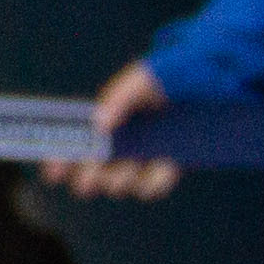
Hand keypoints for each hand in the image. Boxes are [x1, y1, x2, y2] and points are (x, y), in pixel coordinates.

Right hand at [50, 59, 179, 200]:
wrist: (212, 86)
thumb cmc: (170, 77)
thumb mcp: (141, 81)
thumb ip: (119, 99)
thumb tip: (99, 123)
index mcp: (106, 118)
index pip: (76, 140)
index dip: (61, 158)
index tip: (51, 174)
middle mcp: (121, 141)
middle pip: (94, 168)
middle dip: (87, 178)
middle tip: (85, 185)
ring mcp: (143, 155)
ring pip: (122, 181)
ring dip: (119, 181)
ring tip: (126, 171)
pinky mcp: (167, 166)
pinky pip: (154, 185)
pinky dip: (155, 181)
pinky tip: (162, 166)